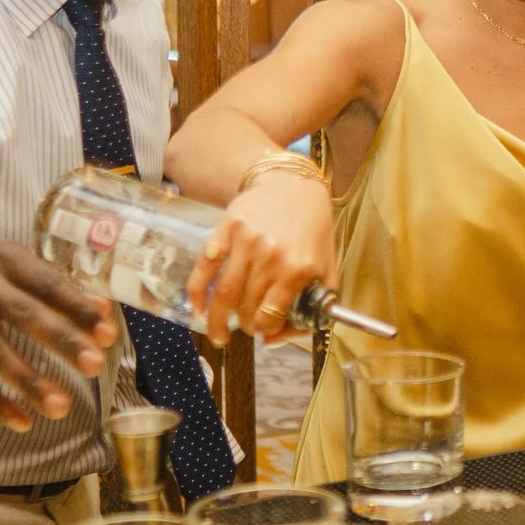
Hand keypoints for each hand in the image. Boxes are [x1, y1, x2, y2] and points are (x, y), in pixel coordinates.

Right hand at [0, 243, 117, 430]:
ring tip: (61, 408)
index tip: (108, 334)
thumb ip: (58, 290)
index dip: (79, 309)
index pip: (48, 284)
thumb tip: (105, 311)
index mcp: (5, 258)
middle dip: (63, 341)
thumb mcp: (17, 271)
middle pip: (25, 315)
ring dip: (30, 383)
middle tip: (96, 367)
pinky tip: (23, 423)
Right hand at [186, 172, 336, 344]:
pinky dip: (197, 292)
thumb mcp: (326, 267)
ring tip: (216, 333)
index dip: (265, 331)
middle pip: (246, 308)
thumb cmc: (312, 230)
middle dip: (243, 326)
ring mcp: (246, 243)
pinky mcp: (227, 230)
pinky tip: (198, 308)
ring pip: (224, 293)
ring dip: (217, 320)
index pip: (271, 316)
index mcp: (299, 270)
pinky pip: (206, 267)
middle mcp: (271, 258)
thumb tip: (278, 338)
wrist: (293, 185)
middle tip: (241, 330)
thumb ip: (315, 305)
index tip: (263, 332)